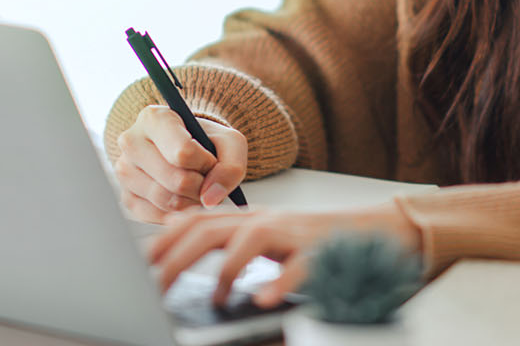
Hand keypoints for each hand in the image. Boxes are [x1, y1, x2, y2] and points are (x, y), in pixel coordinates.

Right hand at [114, 104, 246, 222]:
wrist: (185, 148)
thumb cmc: (204, 141)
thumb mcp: (229, 142)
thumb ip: (230, 166)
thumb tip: (211, 198)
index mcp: (154, 118)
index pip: (183, 153)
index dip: (206, 163)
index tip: (210, 159)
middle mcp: (131, 142)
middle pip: (177, 181)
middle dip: (202, 187)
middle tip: (207, 180)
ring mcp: (124, 171)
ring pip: (167, 201)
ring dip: (192, 202)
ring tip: (197, 188)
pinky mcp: (126, 197)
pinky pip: (157, 216)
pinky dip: (178, 214)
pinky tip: (184, 200)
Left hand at [150, 202, 422, 307]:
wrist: (380, 233)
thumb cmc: (318, 244)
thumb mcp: (268, 242)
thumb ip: (230, 244)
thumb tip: (178, 245)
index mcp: (249, 221)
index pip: (196, 220)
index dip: (164, 238)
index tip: (138, 262)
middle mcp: (267, 221)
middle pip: (212, 229)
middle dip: (178, 255)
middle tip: (154, 284)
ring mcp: (294, 234)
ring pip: (250, 240)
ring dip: (227, 269)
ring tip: (215, 297)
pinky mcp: (323, 252)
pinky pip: (299, 266)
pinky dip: (281, 282)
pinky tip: (264, 299)